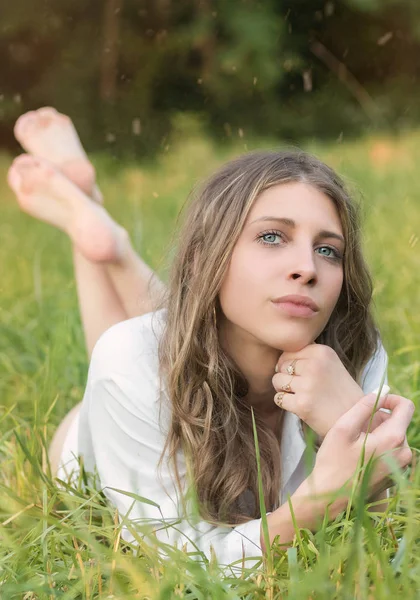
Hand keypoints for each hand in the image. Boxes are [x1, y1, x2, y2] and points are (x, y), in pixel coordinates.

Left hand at [273, 344, 363, 438]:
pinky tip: (299, 405)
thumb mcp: (331, 365)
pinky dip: (285, 403)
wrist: (357, 420)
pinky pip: (278, 398)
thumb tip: (280, 358)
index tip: (300, 374)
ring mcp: (308, 385)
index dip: (289, 363)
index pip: (289, 351)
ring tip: (299, 395)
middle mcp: (315, 365)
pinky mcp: (302, 404)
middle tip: (300, 387)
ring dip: (283, 389)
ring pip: (277, 380)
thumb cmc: (341, 392)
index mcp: (323, 352)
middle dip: (286, 376)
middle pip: (282, 365)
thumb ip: (310, 357)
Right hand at [302, 393, 413, 514]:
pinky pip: (391, 452)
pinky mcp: (394, 476)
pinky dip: (378, 447)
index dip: (390, 398)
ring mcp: (401, 467)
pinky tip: (358, 455)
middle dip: (380, 418)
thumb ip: (364, 406)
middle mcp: (404, 454)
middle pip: (398, 422)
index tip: (374, 402)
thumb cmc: (333, 462)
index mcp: (394, 439)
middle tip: (355, 426)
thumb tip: (380, 392)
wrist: (329, 499)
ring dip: (377, 433)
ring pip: (394, 437)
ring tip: (355, 442)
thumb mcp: (343, 428)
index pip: (406, 407)